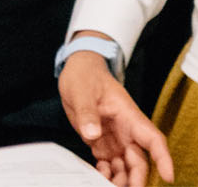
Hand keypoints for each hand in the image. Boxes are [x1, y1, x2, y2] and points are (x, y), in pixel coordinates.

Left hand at [58, 43, 173, 186]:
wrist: (76, 70)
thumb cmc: (85, 76)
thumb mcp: (82, 90)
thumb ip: (87, 112)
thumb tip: (92, 134)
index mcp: (129, 116)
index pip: (153, 139)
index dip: (163, 158)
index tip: (168, 175)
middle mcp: (126, 130)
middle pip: (140, 160)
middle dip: (138, 177)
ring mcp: (114, 137)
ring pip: (125, 165)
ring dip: (121, 178)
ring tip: (109, 185)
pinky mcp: (100, 142)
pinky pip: (108, 163)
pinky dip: (106, 172)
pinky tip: (99, 175)